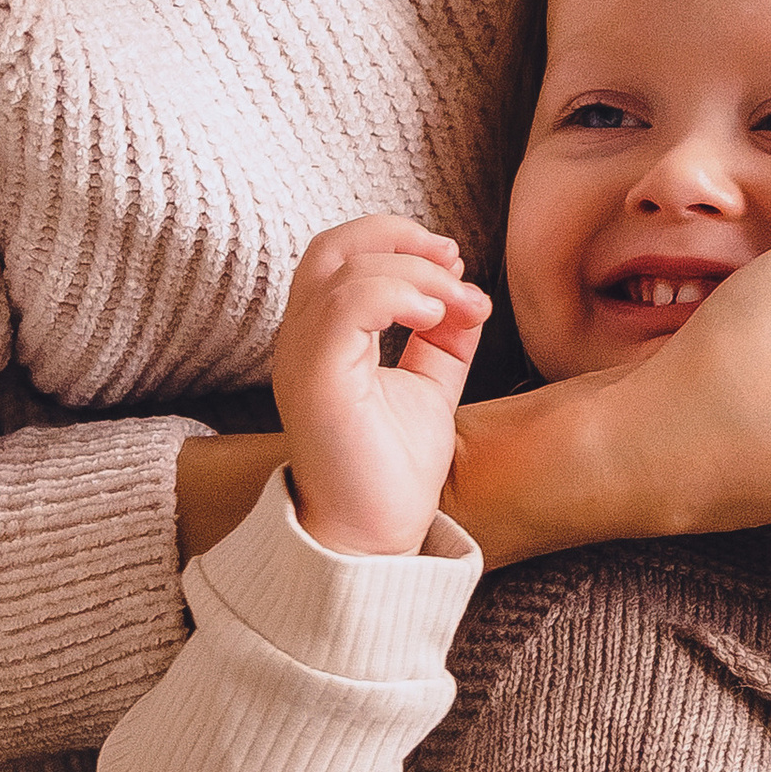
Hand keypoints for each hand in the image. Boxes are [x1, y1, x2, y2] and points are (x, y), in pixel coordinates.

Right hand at [272, 214, 490, 556]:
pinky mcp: (315, 380)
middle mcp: (302, 340)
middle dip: (400, 237)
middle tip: (454, 260)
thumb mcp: (428, 389)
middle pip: (333, 246)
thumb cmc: (392, 470)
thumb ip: (441, 342)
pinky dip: (397, 295)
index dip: (397, 239)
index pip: (340, 254)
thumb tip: (468, 296)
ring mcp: (302, 358)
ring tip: (458, 303)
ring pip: (346, 271)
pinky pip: (345, 306)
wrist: (376, 535)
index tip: (454, 259)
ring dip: (416, 273)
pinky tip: (436, 316)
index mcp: (323, 337)